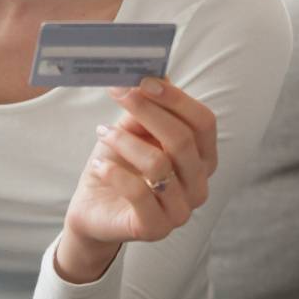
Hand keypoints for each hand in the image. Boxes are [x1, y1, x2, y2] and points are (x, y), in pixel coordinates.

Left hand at [54, 77, 217, 282]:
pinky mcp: (156, 228)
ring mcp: (181, 211)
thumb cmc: (120, 165)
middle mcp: (199, 185)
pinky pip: (139, 194)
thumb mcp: (134, 130)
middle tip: (118, 92)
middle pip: (182, 140)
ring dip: (124, 142)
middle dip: (147, 111)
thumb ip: (148, 105)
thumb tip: (154, 70)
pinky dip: (114, 173)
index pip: (203, 122)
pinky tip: (99, 166)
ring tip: (102, 133)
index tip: (143, 80)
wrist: (95, 209)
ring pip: (158, 165)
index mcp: (202, 158)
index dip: (176, 98)